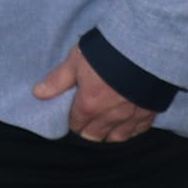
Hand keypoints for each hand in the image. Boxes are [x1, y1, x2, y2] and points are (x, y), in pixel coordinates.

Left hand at [33, 46, 155, 141]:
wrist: (144, 50)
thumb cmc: (105, 53)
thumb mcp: (75, 62)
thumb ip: (57, 80)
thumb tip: (37, 93)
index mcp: (89, 106)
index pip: (77, 125)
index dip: (73, 122)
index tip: (73, 116)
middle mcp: (110, 117)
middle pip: (95, 135)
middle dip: (88, 131)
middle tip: (87, 121)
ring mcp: (131, 117)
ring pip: (118, 137)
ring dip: (109, 134)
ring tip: (105, 126)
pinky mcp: (150, 113)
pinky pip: (138, 131)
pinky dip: (131, 130)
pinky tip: (127, 125)